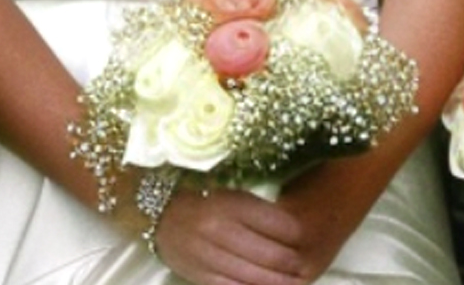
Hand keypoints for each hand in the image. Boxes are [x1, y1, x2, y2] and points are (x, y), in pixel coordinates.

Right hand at [148, 185, 311, 284]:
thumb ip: (258, 206)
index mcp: (232, 202)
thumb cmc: (198, 194)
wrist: (153, 208)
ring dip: (280, 282)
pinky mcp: (199, 274)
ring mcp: (208, 255)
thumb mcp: (229, 188)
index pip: (282, 224)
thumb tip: (296, 224)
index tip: (310, 236)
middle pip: (274, 255)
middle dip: (295, 264)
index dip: (301, 234)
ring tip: (295, 281)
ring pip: (257, 277)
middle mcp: (220, 229)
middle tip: (307, 264)